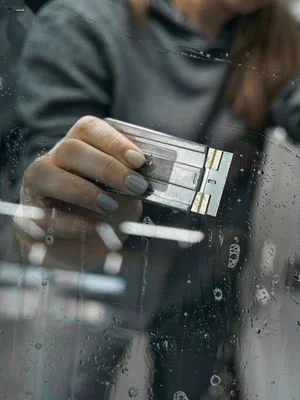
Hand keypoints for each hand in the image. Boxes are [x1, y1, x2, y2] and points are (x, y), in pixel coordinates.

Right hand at [16, 116, 146, 269]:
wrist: (86, 250)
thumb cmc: (109, 216)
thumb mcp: (128, 198)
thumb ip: (132, 187)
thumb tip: (142, 183)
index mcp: (80, 149)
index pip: (89, 129)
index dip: (115, 141)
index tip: (139, 161)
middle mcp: (53, 162)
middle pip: (70, 149)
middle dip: (107, 167)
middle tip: (135, 187)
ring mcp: (35, 189)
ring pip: (44, 173)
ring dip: (82, 190)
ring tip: (110, 206)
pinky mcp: (27, 219)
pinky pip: (39, 215)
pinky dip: (70, 223)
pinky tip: (92, 228)